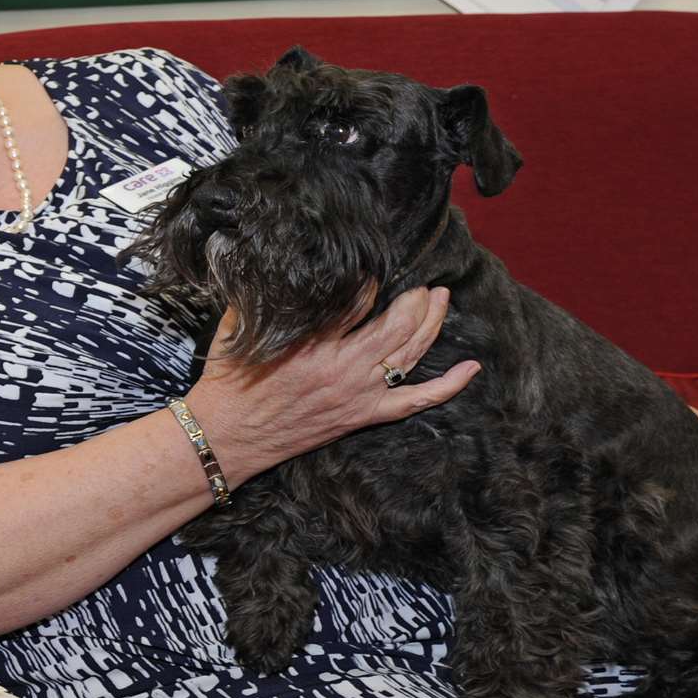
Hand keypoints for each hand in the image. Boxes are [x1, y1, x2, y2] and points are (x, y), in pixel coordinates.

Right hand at [186, 285, 480, 485]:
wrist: (226, 436)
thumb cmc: (229, 380)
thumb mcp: (239, 325)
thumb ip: (265, 294)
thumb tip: (278, 262)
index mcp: (311, 342)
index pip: (358, 298)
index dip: (372, 278)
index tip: (376, 264)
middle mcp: (341, 367)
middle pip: (397, 324)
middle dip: (416, 298)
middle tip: (424, 281)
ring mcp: (357, 394)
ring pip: (410, 354)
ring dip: (432, 323)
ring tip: (441, 299)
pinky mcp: (362, 416)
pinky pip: (415, 402)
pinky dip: (447, 386)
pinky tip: (471, 369)